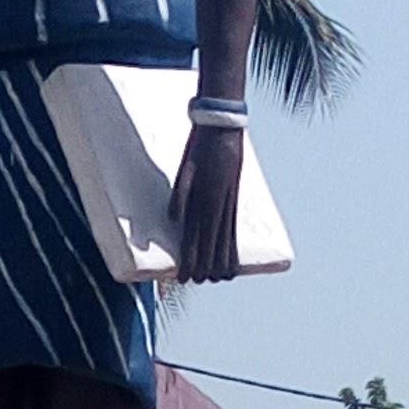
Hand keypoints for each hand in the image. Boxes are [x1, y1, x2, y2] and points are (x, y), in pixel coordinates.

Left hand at [172, 122, 243, 285]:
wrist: (222, 127)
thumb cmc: (198, 146)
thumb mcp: (185, 169)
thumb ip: (180, 195)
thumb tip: (173, 219)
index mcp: (201, 199)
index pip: (194, 239)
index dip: (190, 260)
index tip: (184, 277)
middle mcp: (217, 205)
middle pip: (210, 245)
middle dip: (204, 266)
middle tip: (197, 281)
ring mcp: (228, 203)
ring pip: (225, 240)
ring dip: (220, 262)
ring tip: (216, 278)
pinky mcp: (235, 199)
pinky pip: (235, 230)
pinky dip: (234, 248)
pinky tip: (234, 261)